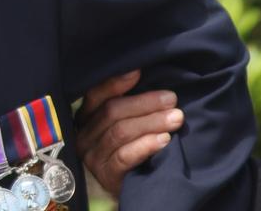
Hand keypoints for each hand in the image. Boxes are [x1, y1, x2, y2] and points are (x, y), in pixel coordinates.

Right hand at [76, 70, 183, 195]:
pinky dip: (146, 145)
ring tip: (176, 118)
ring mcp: (93, 157)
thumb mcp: (122, 123)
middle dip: (145, 103)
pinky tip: (164, 139)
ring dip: (151, 122)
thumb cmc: (128, 147)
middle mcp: (84, 136)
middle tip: (171, 99)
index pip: (95, 95)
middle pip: (112, 112)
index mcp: (85, 118)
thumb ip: (127, 104)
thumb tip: (143, 75)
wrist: (128, 187)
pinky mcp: (106, 175)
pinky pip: (125, 156)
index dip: (115, 83)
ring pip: (121, 132)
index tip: (139, 72)